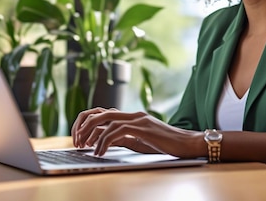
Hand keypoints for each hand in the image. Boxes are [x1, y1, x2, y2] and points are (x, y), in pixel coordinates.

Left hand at [71, 107, 203, 157]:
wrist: (188, 144)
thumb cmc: (166, 144)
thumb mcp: (141, 141)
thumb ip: (125, 138)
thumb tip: (106, 142)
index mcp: (132, 116)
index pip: (102, 113)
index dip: (87, 123)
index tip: (79, 138)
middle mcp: (133, 114)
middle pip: (100, 112)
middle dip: (84, 126)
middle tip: (77, 141)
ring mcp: (138, 120)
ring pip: (106, 119)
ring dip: (91, 134)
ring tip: (85, 148)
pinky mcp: (143, 128)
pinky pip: (118, 131)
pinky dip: (105, 141)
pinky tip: (100, 152)